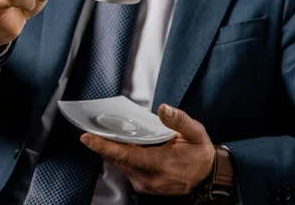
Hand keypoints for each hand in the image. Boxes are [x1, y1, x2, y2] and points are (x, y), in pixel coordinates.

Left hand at [81, 104, 214, 195]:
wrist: (207, 177)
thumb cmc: (200, 154)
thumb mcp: (196, 133)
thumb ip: (179, 121)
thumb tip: (163, 109)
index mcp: (160, 164)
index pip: (126, 156)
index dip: (104, 147)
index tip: (87, 138)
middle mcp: (149, 178)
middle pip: (118, 159)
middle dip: (104, 144)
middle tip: (92, 128)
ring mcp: (145, 184)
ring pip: (120, 164)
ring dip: (112, 149)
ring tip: (105, 134)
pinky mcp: (143, 184)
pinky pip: (126, 168)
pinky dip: (120, 155)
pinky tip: (120, 144)